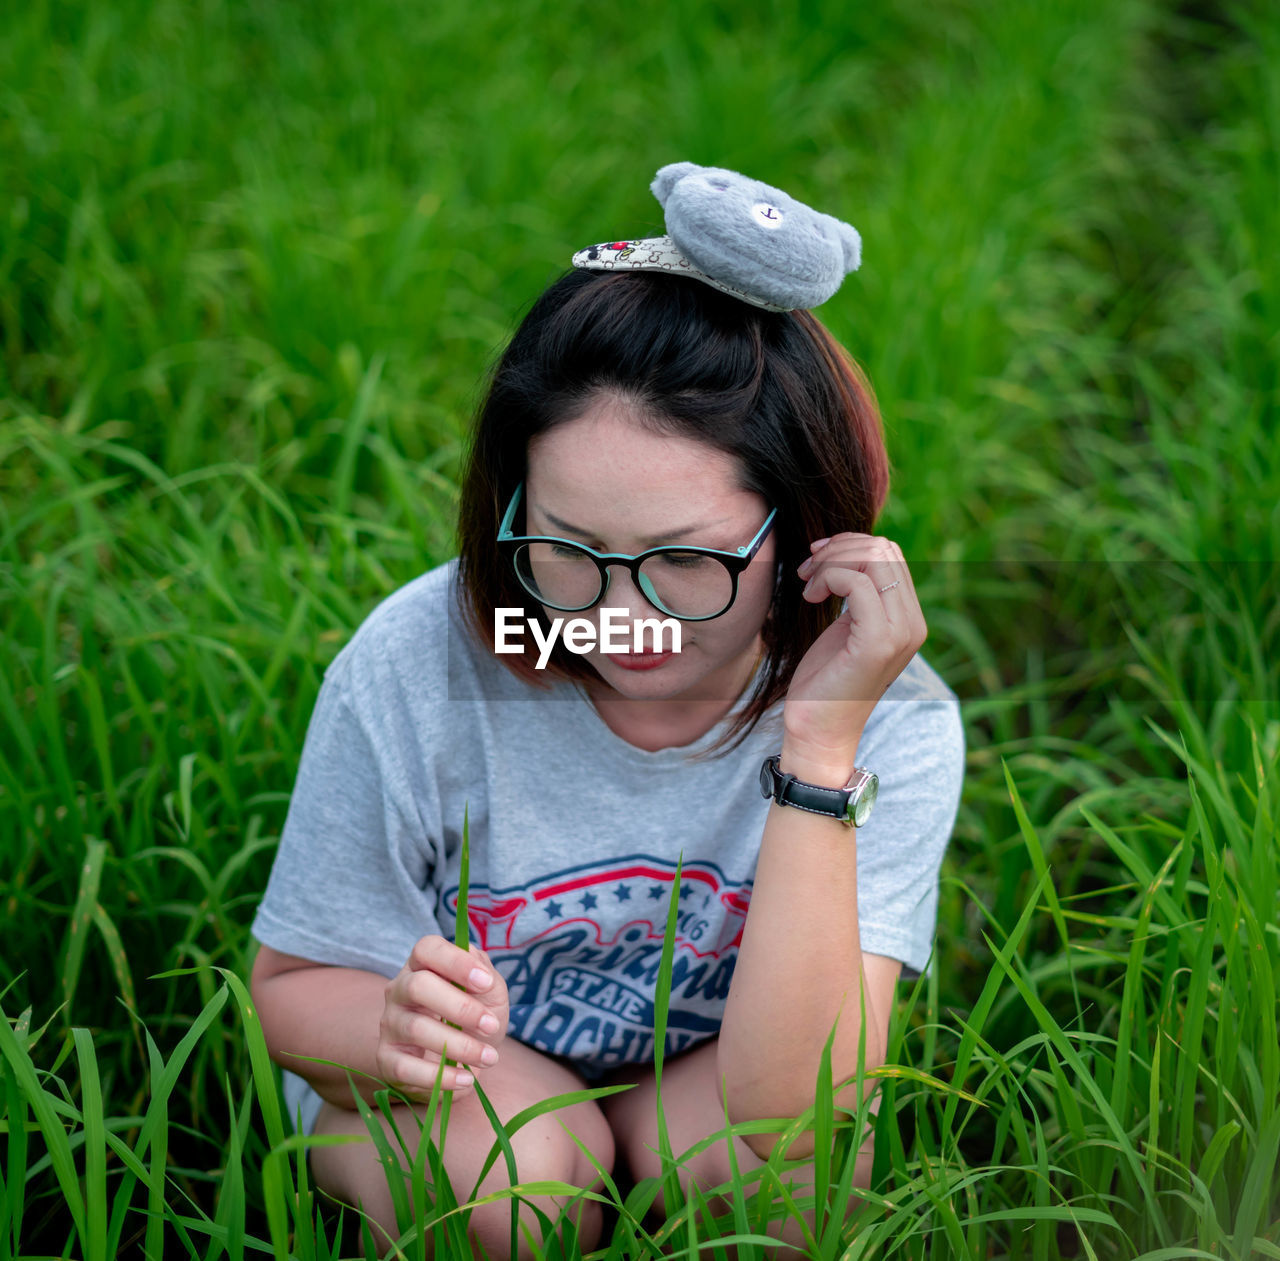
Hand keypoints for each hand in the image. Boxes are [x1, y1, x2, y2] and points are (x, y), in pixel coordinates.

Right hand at [377, 935, 508, 1097]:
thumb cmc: (475, 1016)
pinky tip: (466, 1079)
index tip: (487, 982)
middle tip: (490, 1026)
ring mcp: (389, 1023)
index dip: (456, 962)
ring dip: (460, 1046)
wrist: (463, 1058)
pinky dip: (441, 1077)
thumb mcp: (489, 992)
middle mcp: (399, 989)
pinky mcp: (387, 1058)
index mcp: (423, 964)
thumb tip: (479, 968)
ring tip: (489, 1057)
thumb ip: (486, 974)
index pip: (427, 949)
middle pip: (418, 986)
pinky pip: (407, 1068)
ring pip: (416, 1029)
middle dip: (460, 1007)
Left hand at [784, 533, 927, 778]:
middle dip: (838, 549)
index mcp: (909, 618)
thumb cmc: (827, 678)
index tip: (817, 560)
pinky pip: (857, 582)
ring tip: (807, 583)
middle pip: (884, 550)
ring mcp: (900, 633)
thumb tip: (848, 549)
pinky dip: (828, 578)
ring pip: (873, 559)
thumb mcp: (848, 626)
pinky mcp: (877, 643)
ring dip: (830, 562)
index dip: (850, 544)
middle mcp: (913, 624)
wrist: (819, 729)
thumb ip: (860, 593)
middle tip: (807, 570)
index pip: (891, 554)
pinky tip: (810, 597)